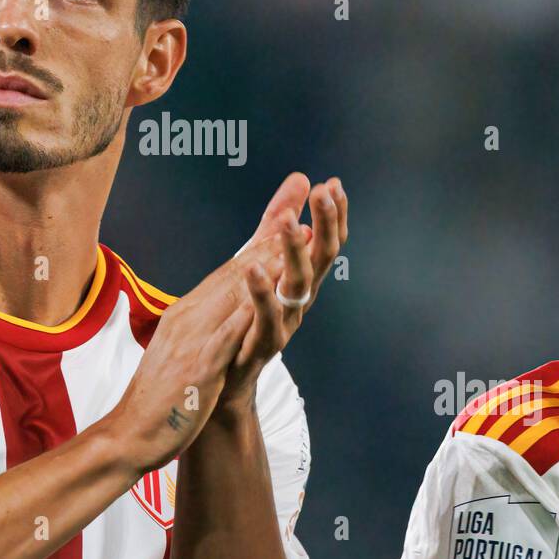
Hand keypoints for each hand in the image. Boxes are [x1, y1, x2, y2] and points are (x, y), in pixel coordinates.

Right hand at [105, 198, 295, 472]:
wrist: (130, 433)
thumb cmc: (162, 393)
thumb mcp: (184, 349)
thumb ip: (205, 322)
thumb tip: (227, 303)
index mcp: (187, 314)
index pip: (228, 274)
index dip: (259, 246)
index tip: (287, 221)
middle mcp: (189, 320)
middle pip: (232, 276)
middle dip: (266, 244)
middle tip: (297, 216)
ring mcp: (191, 343)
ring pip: (230, 300)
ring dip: (259, 271)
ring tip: (288, 246)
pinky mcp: (196, 371)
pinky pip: (221, 341)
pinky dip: (239, 320)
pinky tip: (259, 305)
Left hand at [220, 173, 348, 410]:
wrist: (224, 381)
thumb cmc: (245, 317)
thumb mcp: (261, 260)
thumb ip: (277, 221)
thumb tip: (301, 178)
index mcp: (301, 279)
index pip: (326, 242)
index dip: (333, 215)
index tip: (334, 184)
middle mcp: (300, 300)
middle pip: (322, 258)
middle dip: (326, 224)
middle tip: (325, 192)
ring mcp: (284, 322)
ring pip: (299, 285)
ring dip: (297, 252)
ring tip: (291, 222)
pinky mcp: (260, 344)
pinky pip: (266, 317)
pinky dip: (262, 291)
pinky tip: (254, 266)